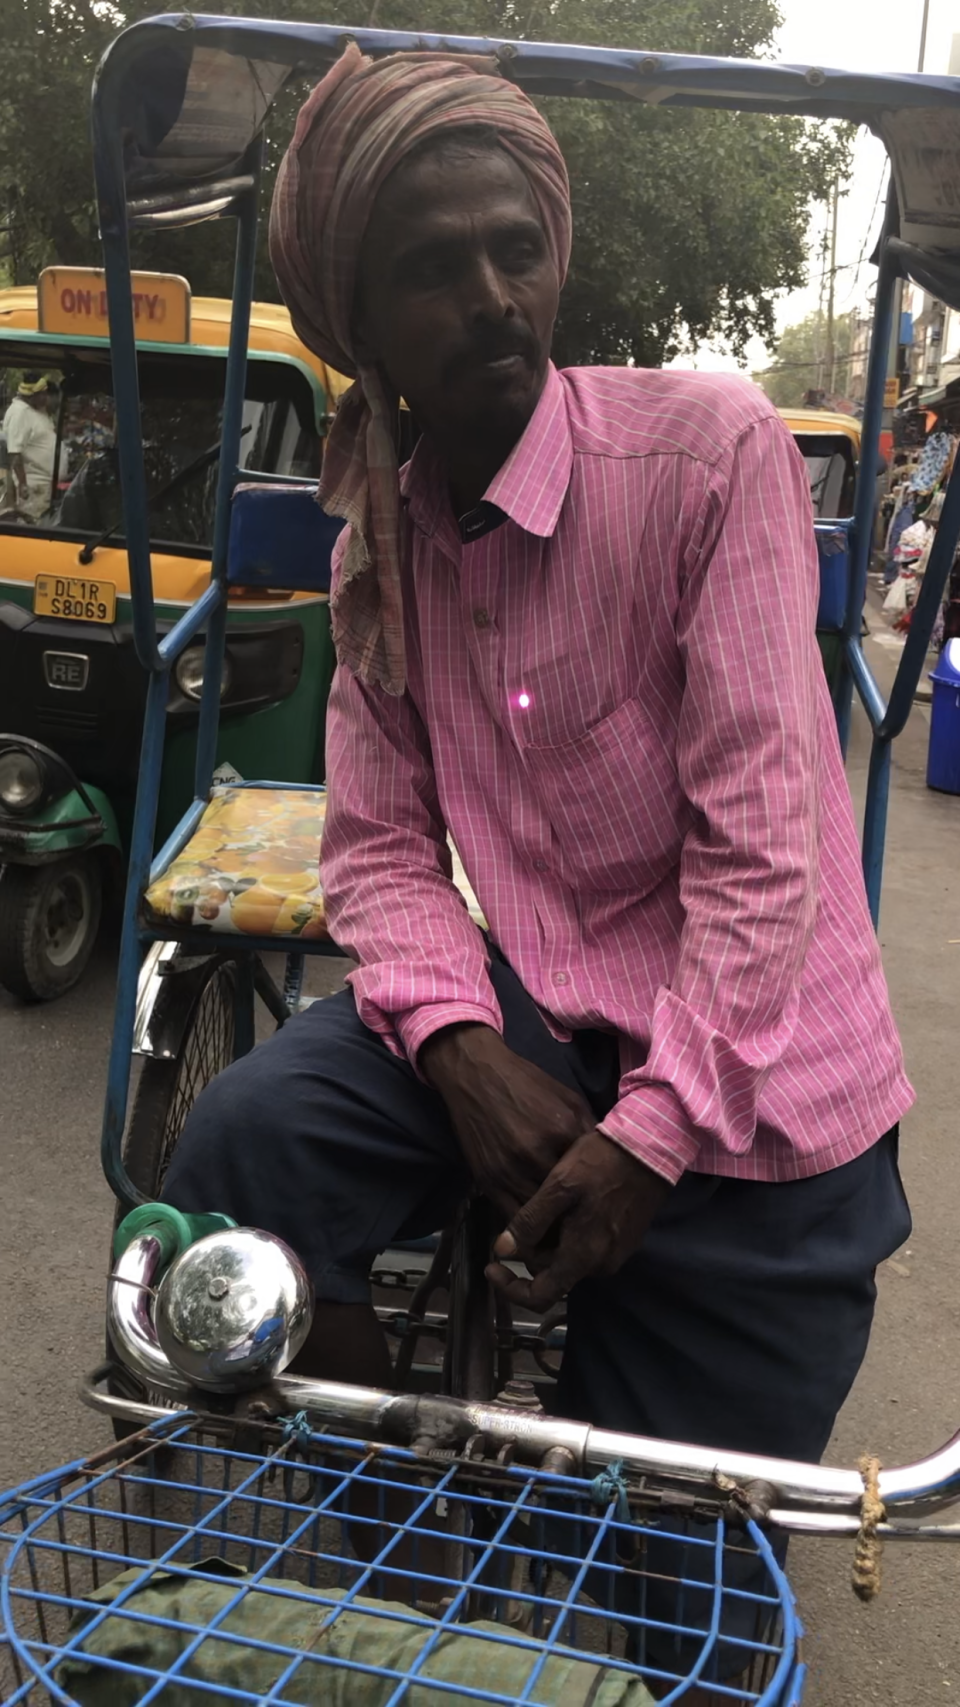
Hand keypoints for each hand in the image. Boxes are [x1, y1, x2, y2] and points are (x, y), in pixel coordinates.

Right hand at [420, 1023, 593, 1219]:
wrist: (477, 1075)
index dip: (600, 1194)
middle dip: (579, 1217)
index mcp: (564, 1131)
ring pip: (540, 1217)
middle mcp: (538, 1154)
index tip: (607, 1206)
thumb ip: (588, 1130)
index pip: (591, 1175)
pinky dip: (526, 1229)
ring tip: (566, 1240)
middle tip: (591, 1231)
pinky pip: (511, 1217)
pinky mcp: (489, 1181)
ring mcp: (511, 1170)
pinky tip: (537, 1232)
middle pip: (567, 1202)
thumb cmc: (526, 1084)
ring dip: (553, 1231)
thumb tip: (607, 1158)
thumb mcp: (568, 1099)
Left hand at [485, 1129, 670, 1310]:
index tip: (492, 1267)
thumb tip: (502, 1251)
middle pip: (554, 1273)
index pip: (540, 1296)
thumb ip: (530, 1222)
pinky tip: (567, 1204)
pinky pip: (589, 1247)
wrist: (651, 1147)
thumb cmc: (601, 1162)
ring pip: (571, 1259)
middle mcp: (602, 1264)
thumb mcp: (559, 1186)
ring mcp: (618, 1253)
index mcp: (583, 1256)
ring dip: (552, 1241)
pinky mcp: (627, 1239)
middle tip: (520, 1216)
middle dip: (532, 1251)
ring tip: (544, 1204)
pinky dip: (571, 1234)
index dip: (511, 1288)